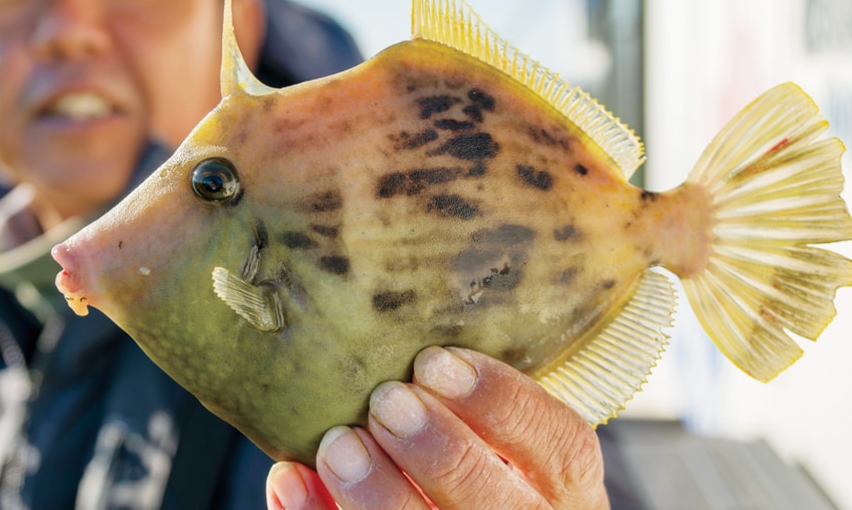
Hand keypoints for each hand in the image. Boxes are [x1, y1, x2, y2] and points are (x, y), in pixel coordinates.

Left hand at [266, 346, 608, 508]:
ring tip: (337, 446)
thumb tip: (387, 356)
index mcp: (561, 486)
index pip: (560, 445)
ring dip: (384, 497)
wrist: (446, 501)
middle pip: (500, 506)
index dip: (502, 402)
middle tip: (387, 401)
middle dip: (440, 451)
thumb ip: (459, 400)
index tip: (436, 361)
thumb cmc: (465, 457)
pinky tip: (289, 481)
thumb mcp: (492, 432)